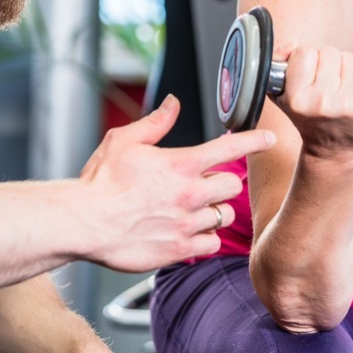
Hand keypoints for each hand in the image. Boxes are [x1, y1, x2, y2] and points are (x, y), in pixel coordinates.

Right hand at [79, 95, 274, 271]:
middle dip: (223, 181)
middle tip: (205, 182)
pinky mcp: (180, 249)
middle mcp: (190, 194)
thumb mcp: (123, 141)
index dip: (255, 140)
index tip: (268, 138)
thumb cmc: (100, 182)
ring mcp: (187, 224)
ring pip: (224, 215)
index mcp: (180, 164)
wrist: (84, 223)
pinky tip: (187, 230)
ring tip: (192, 208)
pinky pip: (211, 243)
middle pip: (232, 185)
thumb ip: (155, 123)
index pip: (230, 148)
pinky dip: (205, 237)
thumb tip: (173, 104)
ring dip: (214, 210)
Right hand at [274, 45, 352, 159]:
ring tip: (341, 87)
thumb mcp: (283, 94)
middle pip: (329, 52)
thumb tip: (293, 43)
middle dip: (328, 62)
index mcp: (297, 100)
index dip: (307, 59)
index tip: (309, 74)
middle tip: (327, 82)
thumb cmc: (310, 117)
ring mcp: (349, 104)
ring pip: (349, 58)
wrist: (337, 148)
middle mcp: (322, 103)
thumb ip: (279, 62)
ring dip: (346, 67)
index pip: (304, 53)